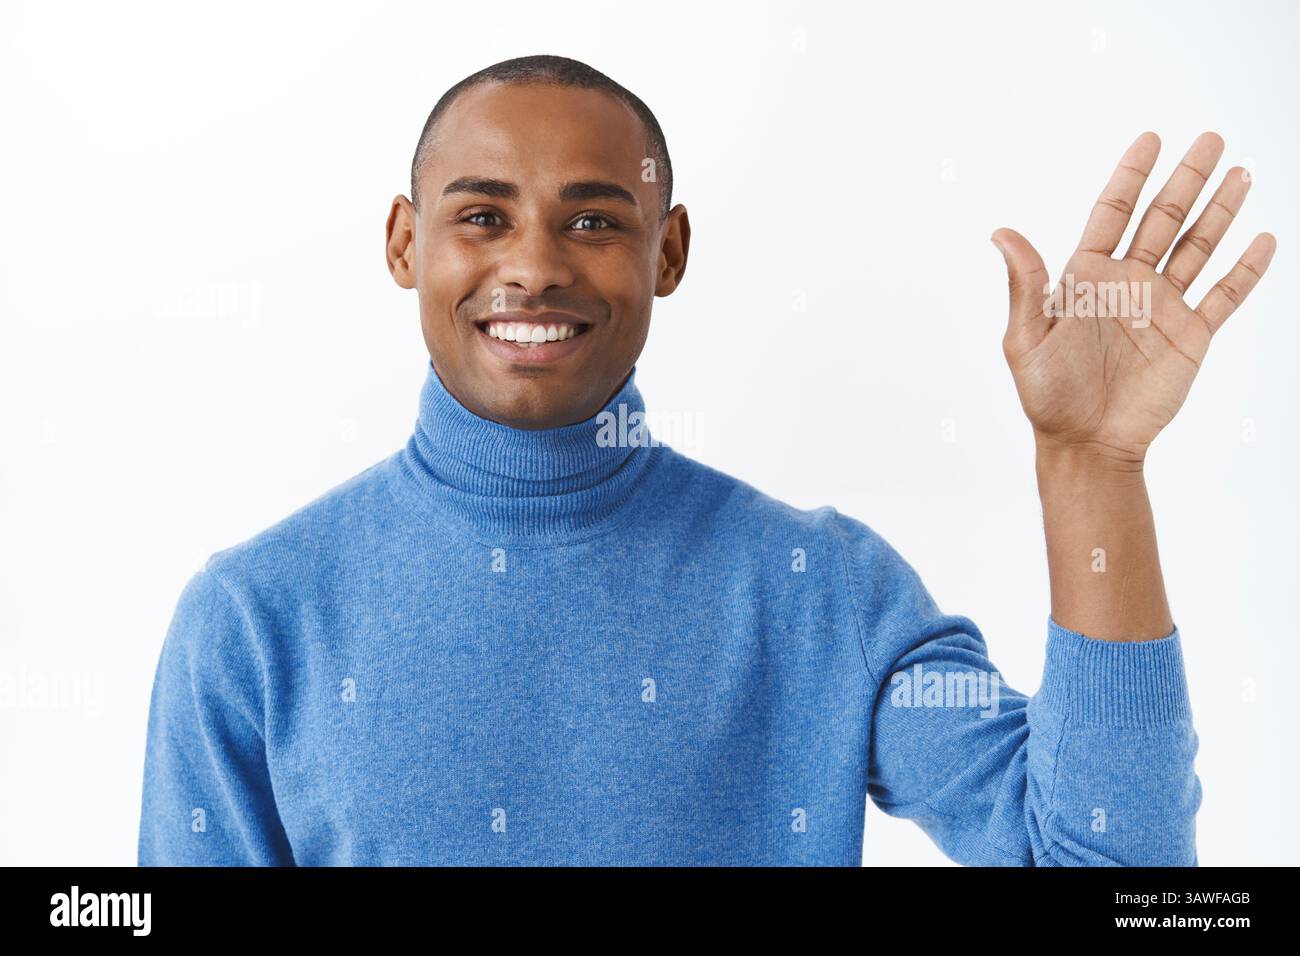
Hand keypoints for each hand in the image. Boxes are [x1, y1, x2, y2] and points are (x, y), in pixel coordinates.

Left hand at [993, 131, 1275, 465]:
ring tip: (1241, 173)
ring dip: (1220, 212)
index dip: (1131, 176)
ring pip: (1197, 248)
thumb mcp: (1027, 338)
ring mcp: (1162, 308)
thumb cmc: (1048, 395)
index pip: (1113, 213)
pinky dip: (1244, 269)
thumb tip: (1000, 232)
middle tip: (1210, 139)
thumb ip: (1026, 284)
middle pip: (1163, 219)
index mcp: (1087, 279)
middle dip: (1186, 179)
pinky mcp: (1190, 336)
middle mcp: (1128, 284)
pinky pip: (1224, 295)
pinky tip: (1261, 239)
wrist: (1086, 443)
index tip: (1150, 139)